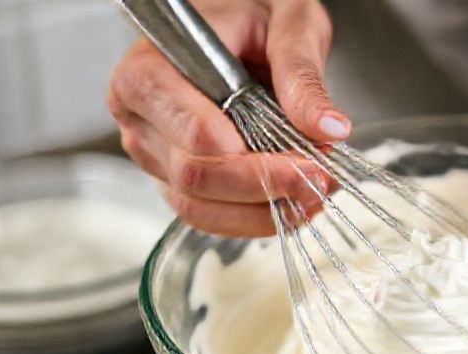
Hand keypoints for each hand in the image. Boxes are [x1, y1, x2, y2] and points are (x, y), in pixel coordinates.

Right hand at [107, 0, 346, 236]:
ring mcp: (154, 155)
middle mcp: (140, 118)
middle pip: (194, 176)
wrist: (237, 24)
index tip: (301, 159)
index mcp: (149, 70)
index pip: (190, 132)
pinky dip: (253, 218)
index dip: (245, 157)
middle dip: (263, 186)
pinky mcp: (175, 181)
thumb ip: (302, 73)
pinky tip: (293, 205)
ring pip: (199, 207)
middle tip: (318, 179)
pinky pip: (209, 217)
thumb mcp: (285, 23)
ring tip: (313, 195)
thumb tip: (327, 127)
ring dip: (262, 211)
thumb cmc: (248, 14)